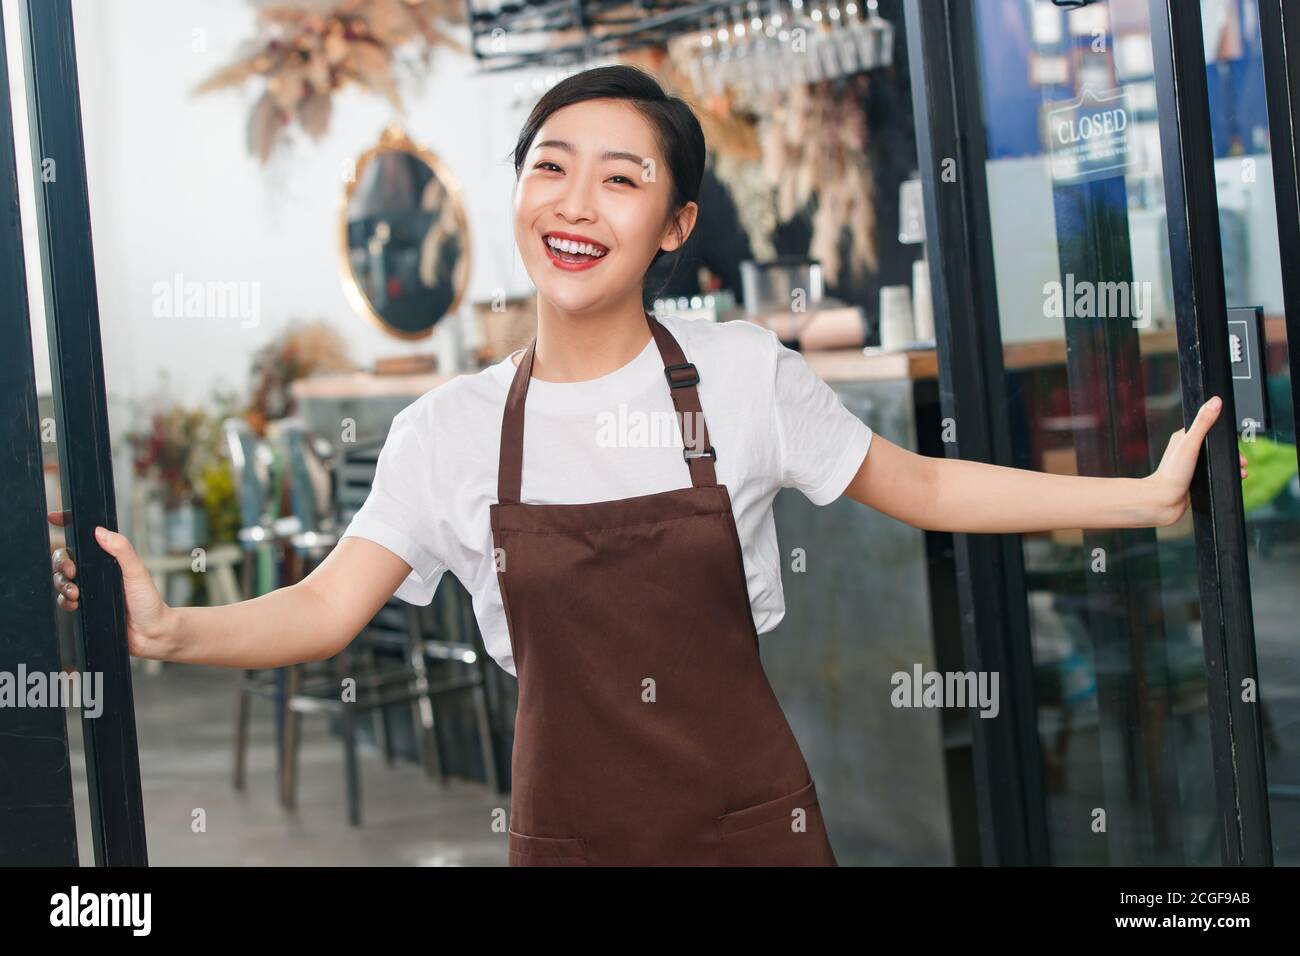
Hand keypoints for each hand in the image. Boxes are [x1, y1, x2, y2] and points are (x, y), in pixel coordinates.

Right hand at [48, 512, 175, 659]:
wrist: (151, 634)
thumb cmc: (149, 601)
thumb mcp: (137, 572)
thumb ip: (122, 550)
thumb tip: (100, 531)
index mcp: (107, 558)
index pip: (84, 539)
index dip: (66, 526)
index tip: (54, 518)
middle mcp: (95, 572)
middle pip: (65, 559)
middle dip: (62, 563)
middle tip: (72, 572)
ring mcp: (89, 589)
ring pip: (61, 579)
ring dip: (62, 583)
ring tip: (76, 593)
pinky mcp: (84, 607)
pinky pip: (63, 600)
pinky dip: (64, 601)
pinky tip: (75, 604)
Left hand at [1146, 396, 1248, 525]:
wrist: (1163, 502)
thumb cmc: (1172, 474)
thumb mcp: (1191, 444)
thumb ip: (1203, 423)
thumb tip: (1215, 401)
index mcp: (1184, 438)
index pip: (1209, 430)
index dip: (1225, 437)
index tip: (1236, 445)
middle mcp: (1186, 451)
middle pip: (1216, 447)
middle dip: (1232, 454)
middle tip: (1242, 462)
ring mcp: (1190, 466)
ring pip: (1216, 461)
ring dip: (1231, 466)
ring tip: (1241, 472)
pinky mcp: (1193, 479)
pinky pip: (1213, 474)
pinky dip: (1224, 475)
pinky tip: (1231, 480)